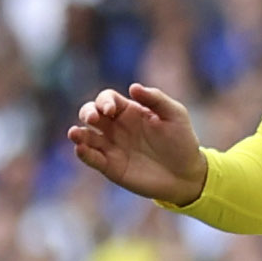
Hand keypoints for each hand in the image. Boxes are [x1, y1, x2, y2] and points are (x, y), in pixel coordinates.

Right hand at [66, 84, 209, 206]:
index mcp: (129, 111)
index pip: (107, 99)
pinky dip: (83, 153)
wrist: (186, 174)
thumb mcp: (175, 115)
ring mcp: (111, 147)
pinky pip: (91, 158)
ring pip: (85, 136)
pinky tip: (81, 149)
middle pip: (91, 114)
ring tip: (75, 133)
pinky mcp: (110, 166)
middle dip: (87, 113)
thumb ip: (156, 99)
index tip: (111, 110)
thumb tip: (133, 87)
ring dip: (78, 134)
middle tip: (92, 118)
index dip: (104, 101)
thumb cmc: (181, 141)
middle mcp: (115, 127)